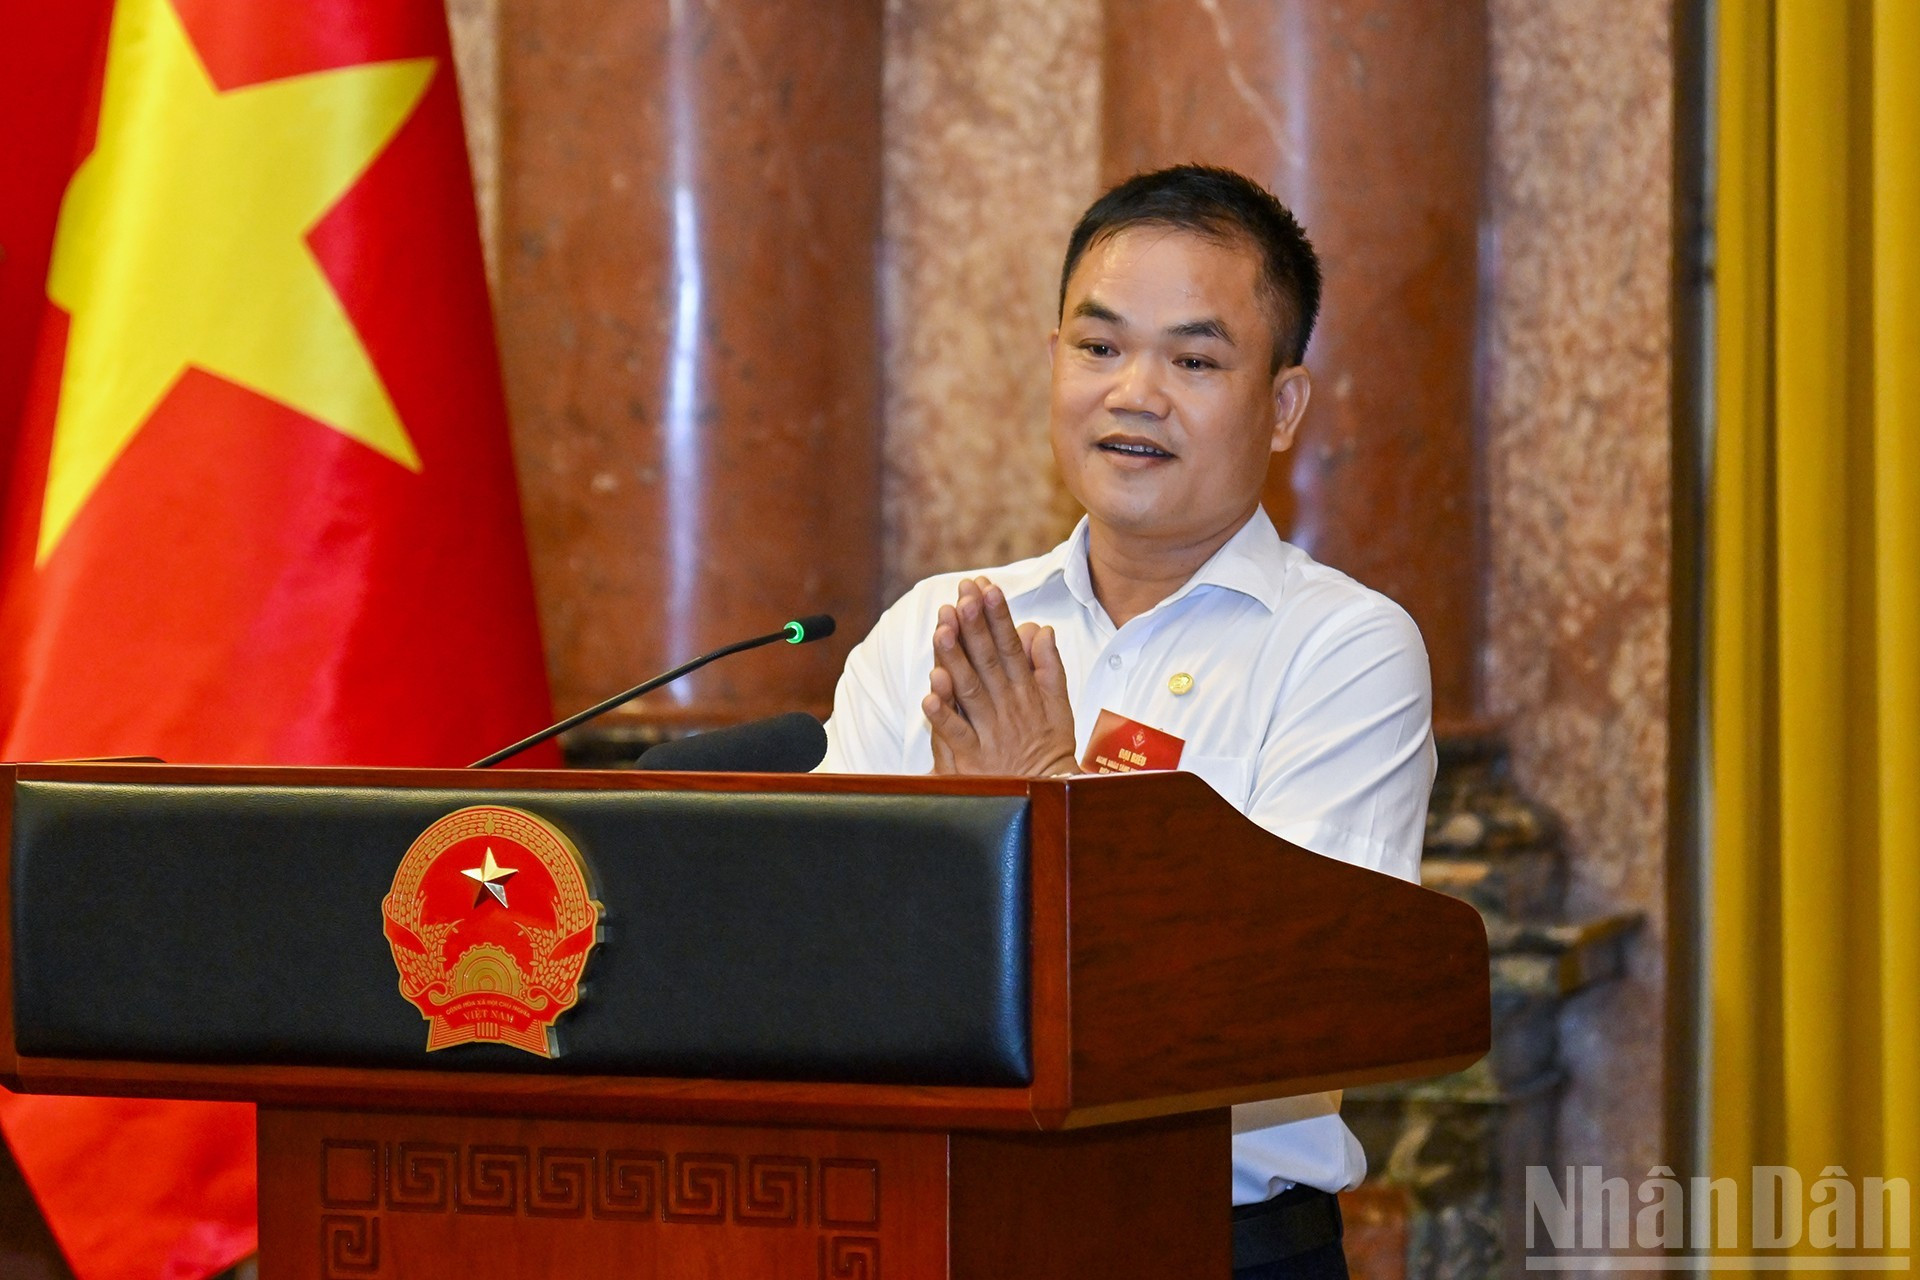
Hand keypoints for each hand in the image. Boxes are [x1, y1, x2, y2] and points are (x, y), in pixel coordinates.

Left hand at [923, 578, 1077, 776]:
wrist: (1049, 794)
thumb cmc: (1050, 748)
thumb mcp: (1060, 706)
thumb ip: (1050, 667)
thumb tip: (1042, 629)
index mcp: (1026, 692)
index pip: (1011, 647)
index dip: (998, 617)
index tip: (988, 588)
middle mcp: (1007, 707)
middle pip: (988, 661)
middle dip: (974, 626)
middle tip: (961, 596)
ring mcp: (989, 731)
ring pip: (970, 690)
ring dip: (955, 660)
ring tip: (942, 631)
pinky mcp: (973, 757)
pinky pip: (956, 732)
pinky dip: (943, 713)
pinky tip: (930, 691)